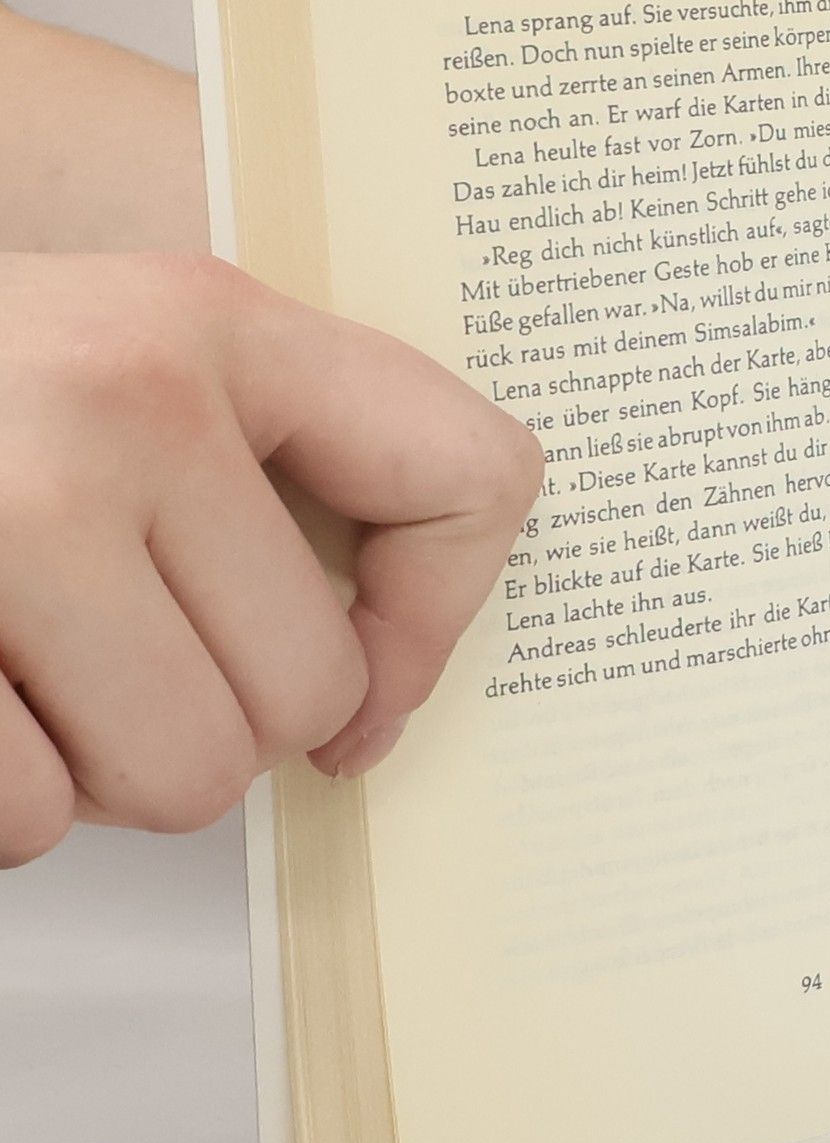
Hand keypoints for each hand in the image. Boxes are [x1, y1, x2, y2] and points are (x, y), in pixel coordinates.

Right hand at [0, 253, 544, 866]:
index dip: (439, 612)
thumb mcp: (116, 378)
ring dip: (95, 766)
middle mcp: (113, 400)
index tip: (369, 677)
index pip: (471, 473)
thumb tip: (369, 711)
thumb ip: (264, 486)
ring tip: (10, 662)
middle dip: (209, 715)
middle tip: (95, 648)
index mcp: (202, 323)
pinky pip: (25, 820)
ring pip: (181, 780)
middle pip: (304, 696)